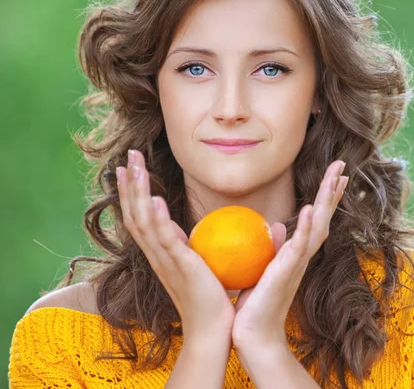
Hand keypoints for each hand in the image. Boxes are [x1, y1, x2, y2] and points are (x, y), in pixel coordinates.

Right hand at [116, 150, 234, 341]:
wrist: (213, 331)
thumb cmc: (211, 300)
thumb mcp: (200, 267)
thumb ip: (195, 248)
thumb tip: (204, 230)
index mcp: (161, 254)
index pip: (140, 218)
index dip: (133, 193)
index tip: (129, 169)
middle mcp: (156, 256)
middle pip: (135, 213)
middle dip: (130, 183)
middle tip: (128, 155)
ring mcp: (166, 261)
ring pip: (143, 221)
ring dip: (138, 192)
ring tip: (134, 166)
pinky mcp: (180, 267)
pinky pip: (165, 239)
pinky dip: (158, 219)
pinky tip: (156, 199)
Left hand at [231, 160, 347, 349]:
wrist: (255, 335)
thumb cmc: (257, 305)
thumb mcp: (264, 269)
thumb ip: (274, 247)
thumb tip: (277, 225)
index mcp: (296, 254)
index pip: (315, 219)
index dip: (325, 198)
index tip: (335, 177)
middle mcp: (302, 256)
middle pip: (323, 217)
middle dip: (332, 191)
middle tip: (343, 165)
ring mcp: (297, 264)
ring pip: (318, 226)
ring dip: (326, 201)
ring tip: (337, 177)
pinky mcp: (287, 272)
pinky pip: (299, 246)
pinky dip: (307, 227)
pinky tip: (311, 208)